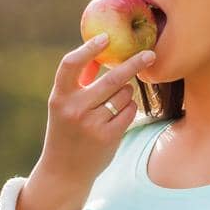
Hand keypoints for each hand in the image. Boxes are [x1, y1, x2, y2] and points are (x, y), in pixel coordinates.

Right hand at [36, 33, 158, 189]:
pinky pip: (130, 110)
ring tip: (114, 103)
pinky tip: (119, 116)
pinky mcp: (108, 137)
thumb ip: (77, 84)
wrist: (63, 171)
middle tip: (150, 54)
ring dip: (126, 93)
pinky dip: (129, 108)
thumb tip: (102, 55)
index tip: (106, 37)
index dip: (89, 48)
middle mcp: (74, 109)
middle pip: (112, 78)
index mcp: (59, 97)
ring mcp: (92, 124)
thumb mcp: (62, 107)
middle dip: (134, 64)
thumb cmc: (66, 131)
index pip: (71, 64)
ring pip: (124, 95)